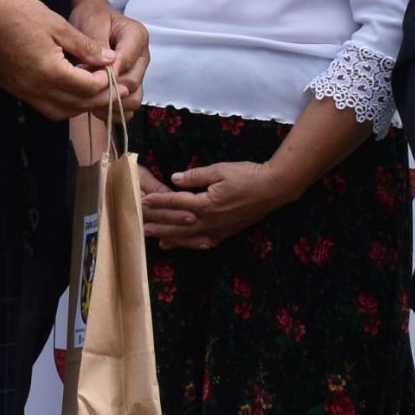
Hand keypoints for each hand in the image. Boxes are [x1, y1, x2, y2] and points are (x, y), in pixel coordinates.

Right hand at [0, 0, 114, 119]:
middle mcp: (35, 89)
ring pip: (60, 112)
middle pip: (76, 106)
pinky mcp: (14, 89)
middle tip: (114, 89)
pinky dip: (62, 104)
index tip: (113, 72)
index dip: (105, 83)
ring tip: (93, 90)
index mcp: (49, 71)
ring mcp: (22, 92)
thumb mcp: (58, 25)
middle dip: (98, 99)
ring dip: (80, 105)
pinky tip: (70, 89)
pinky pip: (44, 106)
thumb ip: (85, 46)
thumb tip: (109, 60)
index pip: (86, 88)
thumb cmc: (20, 13)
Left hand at [67, 0, 149, 109]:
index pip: (126, 62)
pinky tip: (95, 106)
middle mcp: (142, 58)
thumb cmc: (92, 17)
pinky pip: (128, 108)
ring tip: (90, 100)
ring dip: (111, 104)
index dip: (106, 73)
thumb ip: (96, 43)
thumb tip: (100, 68)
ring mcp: (138, 74)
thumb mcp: (92, 22)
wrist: (92, 18)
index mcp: (137, 37)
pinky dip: (113, 111)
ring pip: (134, 100)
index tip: (85, 74)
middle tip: (84, 88)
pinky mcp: (131, 87)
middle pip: (132, 84)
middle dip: (107, 89)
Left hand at [141, 159, 289, 248]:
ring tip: (158, 241)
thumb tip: (175, 179)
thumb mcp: (220, 170)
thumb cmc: (247, 175)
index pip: (176, 203)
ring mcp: (219, 229)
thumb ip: (195, 176)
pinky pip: (205, 241)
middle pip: (179, 225)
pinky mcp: (227, 232)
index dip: (159, 201)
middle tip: (141, 228)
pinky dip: (193, 244)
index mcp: (205, 204)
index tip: (143, 201)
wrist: (273, 189)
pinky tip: (187, 245)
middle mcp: (209, 221)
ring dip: (173, 239)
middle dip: (159, 226)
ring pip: (191, 237)